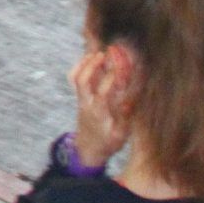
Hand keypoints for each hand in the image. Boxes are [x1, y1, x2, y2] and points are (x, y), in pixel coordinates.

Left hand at [69, 50, 130, 168]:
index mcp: (99, 114)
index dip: (111, 80)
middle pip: (82, 82)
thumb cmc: (107, 142)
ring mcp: (80, 99)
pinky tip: (89, 58)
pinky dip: (79, 66)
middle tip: (104, 53)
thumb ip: (125, 118)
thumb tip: (130, 101)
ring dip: (84, 63)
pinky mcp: (79, 96)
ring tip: (97, 53)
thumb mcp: (120, 135)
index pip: (103, 93)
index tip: (122, 66)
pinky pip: (73, 79)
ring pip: (75, 78)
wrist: (87, 149)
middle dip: (92, 66)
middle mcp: (87, 104)